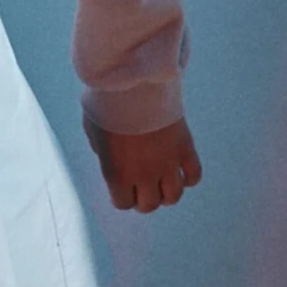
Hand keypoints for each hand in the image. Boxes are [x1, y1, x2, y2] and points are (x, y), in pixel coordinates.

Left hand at [83, 114, 201, 212]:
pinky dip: (188, 177)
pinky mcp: (185, 148)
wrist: (132, 81)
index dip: (123, 196)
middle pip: (150, 205)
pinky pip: (194, 175)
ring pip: (173, 196)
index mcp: (117, 173)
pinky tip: (180, 169)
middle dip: (144, 198)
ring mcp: (167, 163)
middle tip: (143, 185)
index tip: (124, 187)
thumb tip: (108, 157)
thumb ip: (101, 150)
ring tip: (162, 180)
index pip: (124, 204)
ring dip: (166, 192)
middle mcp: (144, 174)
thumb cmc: (106, 103)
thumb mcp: (92, 130)